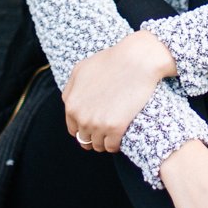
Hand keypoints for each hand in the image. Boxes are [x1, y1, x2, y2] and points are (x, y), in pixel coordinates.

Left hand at [63, 30, 175, 153]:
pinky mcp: (115, 128)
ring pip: (98, 146)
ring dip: (104, 142)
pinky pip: (111, 147)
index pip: (73, 129)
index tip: (94, 126)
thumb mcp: (80, 70)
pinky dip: (115, 145)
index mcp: (71, 104)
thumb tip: (70, 103)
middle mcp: (81, 117)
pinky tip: (120, 137)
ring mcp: (98, 124)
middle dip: (93, 137)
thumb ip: (70, 89)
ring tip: (113, 135)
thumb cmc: (111, 61)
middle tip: (105, 131)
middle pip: (84, 140)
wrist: (136, 60)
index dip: (83, 129)